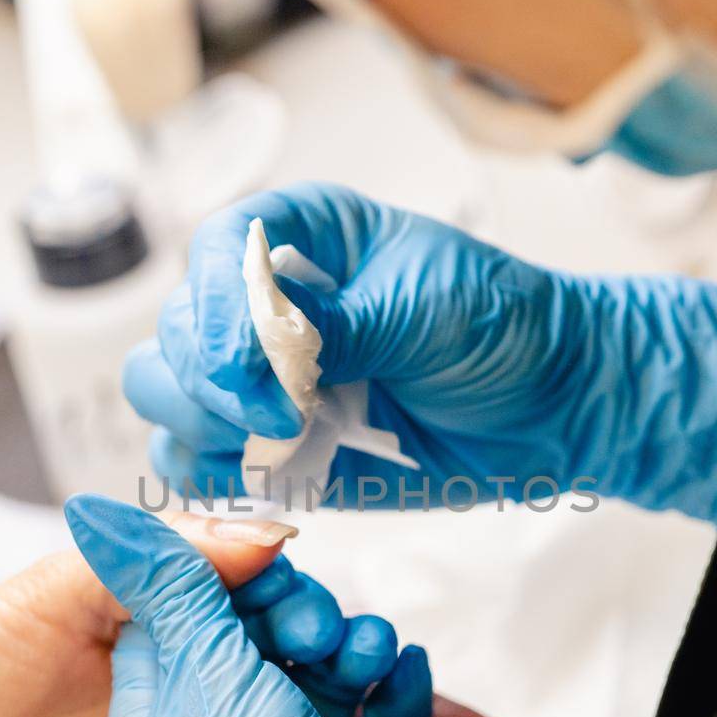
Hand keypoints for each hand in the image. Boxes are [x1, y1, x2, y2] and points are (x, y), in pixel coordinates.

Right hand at [125, 182, 716, 519]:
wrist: (553, 405)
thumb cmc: (505, 329)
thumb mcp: (432, 308)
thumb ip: (345, 324)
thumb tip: (267, 346)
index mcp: (300, 237)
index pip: (214, 257)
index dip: (217, 319)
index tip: (257, 378)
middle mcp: (263, 303)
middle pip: (170, 337)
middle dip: (208, 387)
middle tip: (284, 424)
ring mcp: (259, 379)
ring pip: (163, 401)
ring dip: (200, 432)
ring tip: (283, 447)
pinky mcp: (270, 448)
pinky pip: (198, 465)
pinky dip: (214, 480)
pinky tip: (274, 479)